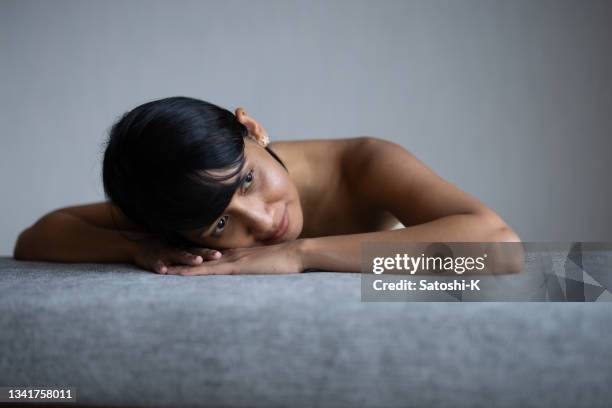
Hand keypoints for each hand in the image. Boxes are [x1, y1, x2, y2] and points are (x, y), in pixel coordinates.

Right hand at [130, 238, 222, 273]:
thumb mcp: (175, 249)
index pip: (200, 250)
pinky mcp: (151, 260)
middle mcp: (176, 251)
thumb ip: (189, 251)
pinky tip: (163, 271)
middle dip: (206, 254)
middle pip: (194, 252)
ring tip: (198, 261)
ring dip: (188, 259)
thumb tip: (208, 257)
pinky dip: (159, 267)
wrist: (136, 247)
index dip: (211, 251)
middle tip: (218, 256)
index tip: (225, 253)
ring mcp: (164, 255)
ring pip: (178, 256)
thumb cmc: (160, 249)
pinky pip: (156, 264)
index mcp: (182, 249)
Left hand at [164, 241, 304, 275]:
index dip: (193, 258)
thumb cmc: (288, 262)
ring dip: (180, 267)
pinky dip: (193, 272)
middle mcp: (231, 255)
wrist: (297, 254)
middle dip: (180, 261)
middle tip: (161, 262)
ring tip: (161, 269)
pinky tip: (179, 274)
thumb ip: (260, 268)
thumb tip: (258, 274)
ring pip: (200, 264)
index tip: (179, 259)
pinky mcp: (236, 267)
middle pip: (200, 258)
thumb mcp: (270, 266)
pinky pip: (209, 271)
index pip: (211, 256)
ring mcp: (233, 260)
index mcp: (239, 255)